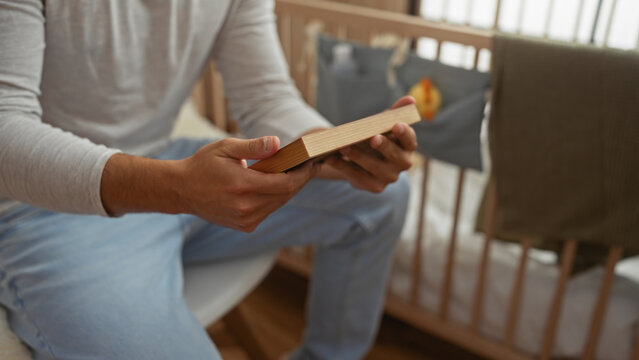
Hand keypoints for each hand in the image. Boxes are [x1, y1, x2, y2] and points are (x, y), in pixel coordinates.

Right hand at [179, 137, 317, 231]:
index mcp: (243, 186)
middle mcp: (246, 207)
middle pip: (286, 195)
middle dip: (300, 180)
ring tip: (296, 173)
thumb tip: (277, 143)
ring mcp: (245, 220)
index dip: (303, 174)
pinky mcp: (244, 226)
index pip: (285, 183)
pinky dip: (274, 199)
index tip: (312, 163)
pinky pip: (268, 211)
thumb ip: (254, 147)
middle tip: (309, 166)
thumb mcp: (226, 148)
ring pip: (278, 204)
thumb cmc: (204, 165)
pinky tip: (275, 186)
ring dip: (288, 190)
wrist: (181, 190)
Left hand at [318, 96, 417, 191]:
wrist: (362, 161)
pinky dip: (343, 166)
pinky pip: (358, 177)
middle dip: (383, 146)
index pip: (410, 140)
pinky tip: (330, 158)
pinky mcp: (374, 186)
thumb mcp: (383, 124)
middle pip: (394, 155)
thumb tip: (410, 99)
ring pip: (374, 167)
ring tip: (343, 146)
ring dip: (358, 156)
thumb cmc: (376, 137)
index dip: (405, 133)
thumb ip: (394, 112)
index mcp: (407, 146)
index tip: (397, 125)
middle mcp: (402, 163)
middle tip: (372, 138)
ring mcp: (389, 177)